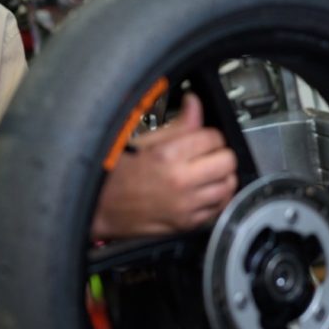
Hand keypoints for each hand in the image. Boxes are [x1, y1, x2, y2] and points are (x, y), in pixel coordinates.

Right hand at [91, 92, 237, 239]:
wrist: (100, 207)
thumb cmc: (115, 174)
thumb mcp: (143, 141)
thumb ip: (177, 125)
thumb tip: (194, 104)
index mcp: (168, 156)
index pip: (212, 137)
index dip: (208, 134)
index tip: (201, 136)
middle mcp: (180, 182)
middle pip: (227, 160)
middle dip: (219, 152)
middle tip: (207, 152)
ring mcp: (186, 206)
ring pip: (228, 185)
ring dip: (221, 175)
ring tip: (208, 171)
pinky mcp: (187, 223)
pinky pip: (219, 207)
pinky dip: (217, 197)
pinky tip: (205, 190)